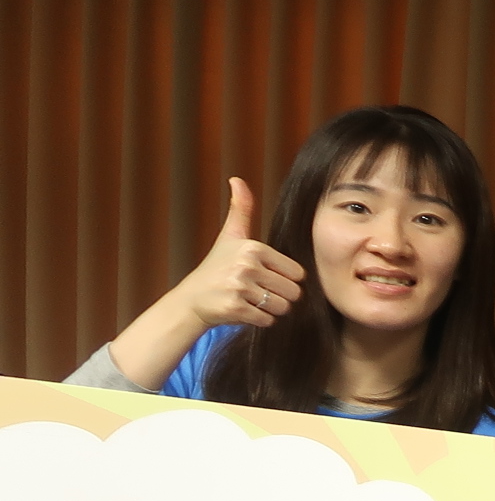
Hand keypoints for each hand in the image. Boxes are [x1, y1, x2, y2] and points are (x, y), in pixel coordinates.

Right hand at [169, 178, 309, 328]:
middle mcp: (247, 266)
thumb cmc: (216, 267)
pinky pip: (268, 321)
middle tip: (256, 292)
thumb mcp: (230, 236)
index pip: (297, 274)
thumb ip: (240, 210)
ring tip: (250, 300)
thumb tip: (237, 179)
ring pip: (282, 308)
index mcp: (253, 248)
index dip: (284, 279)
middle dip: (279, 296)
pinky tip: (243, 310)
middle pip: (293, 292)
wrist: (191, 299)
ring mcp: (240, 288)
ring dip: (270, 309)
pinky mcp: (235, 308)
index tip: (263, 276)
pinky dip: (259, 320)